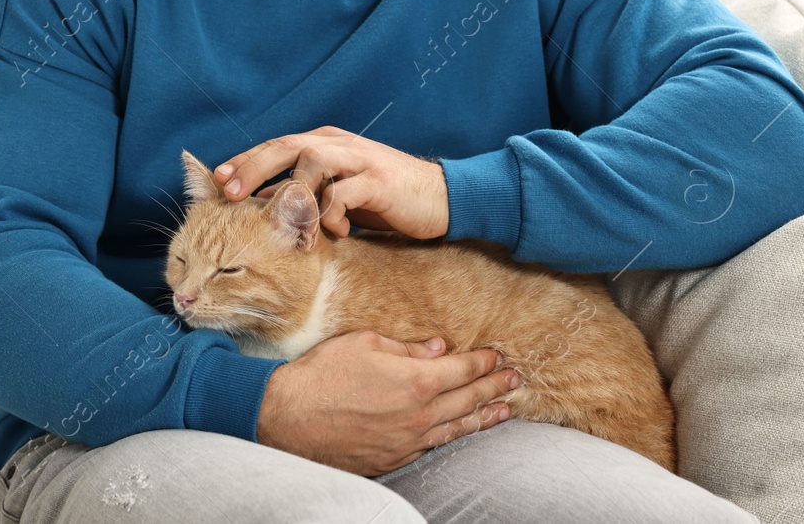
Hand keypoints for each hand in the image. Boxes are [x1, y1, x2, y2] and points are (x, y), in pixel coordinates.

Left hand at [213, 126, 450, 238]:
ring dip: (293, 194)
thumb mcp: (337, 192)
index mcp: (326, 143)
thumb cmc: (383, 199)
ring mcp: (360, 160)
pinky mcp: (379, 181)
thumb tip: (259, 203)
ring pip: (313, 161)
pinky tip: (332, 232)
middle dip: (254, 168)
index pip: (276, 146)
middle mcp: (339, 145)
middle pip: (286, 146)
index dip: (245, 161)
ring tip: (282, 222)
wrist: (440, 198)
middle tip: (228, 193)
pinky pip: (344, 192)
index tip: (215, 182)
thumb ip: (304, 193)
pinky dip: (330, 213)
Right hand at [255, 330, 518, 475]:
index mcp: (417, 381)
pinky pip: (432, 446)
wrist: (287, 419)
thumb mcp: (365, 343)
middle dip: (495, 387)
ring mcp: (408, 441)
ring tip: (504, 410)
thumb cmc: (322, 374)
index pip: (464, 369)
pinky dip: (453, 436)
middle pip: (469, 400)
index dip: (484, 361)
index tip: (498, 355)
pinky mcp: (394, 459)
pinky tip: (460, 431)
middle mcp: (420, 415)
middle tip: (516, 380)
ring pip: (457, 429)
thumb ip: (408, 347)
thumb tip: (439, 348)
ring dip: (484, 417)